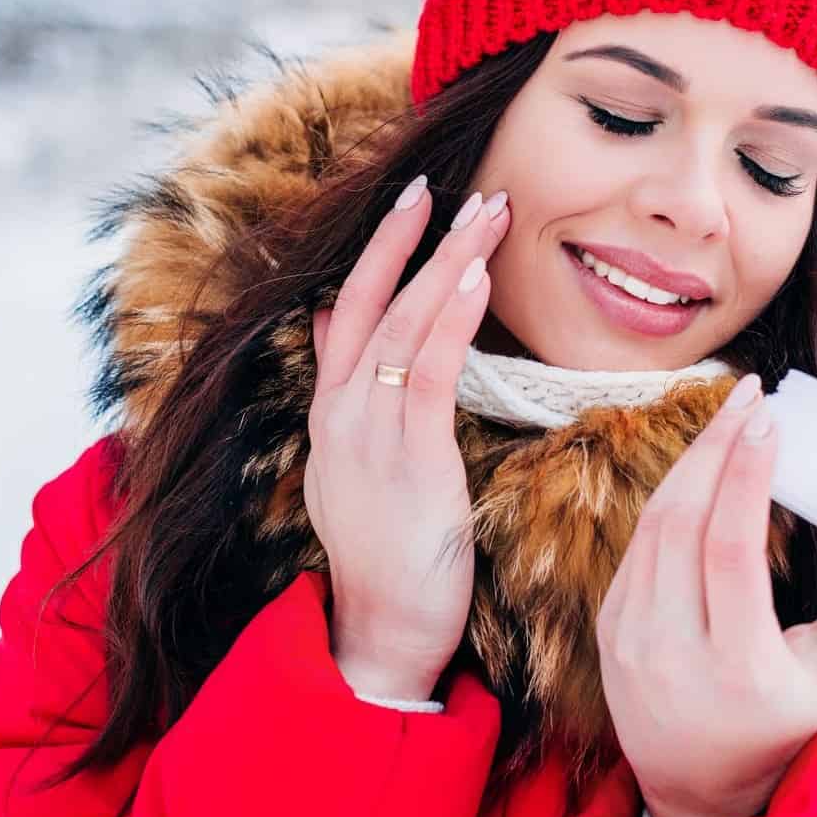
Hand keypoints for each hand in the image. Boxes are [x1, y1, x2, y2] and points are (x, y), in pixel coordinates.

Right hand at [304, 177, 509, 702]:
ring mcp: (367, 437)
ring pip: (403, 327)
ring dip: (446, 264)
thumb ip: (343, 389)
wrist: (380, 631)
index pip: (348, 310)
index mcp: (331, 413)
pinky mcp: (408, 462)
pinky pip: (428, 374)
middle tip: (452, 185)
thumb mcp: (351, 462)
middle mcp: (340, 415)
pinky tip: (477, 280)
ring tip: (486, 215)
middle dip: (412, 240)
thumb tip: (330, 320)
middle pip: (371, 304)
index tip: (413, 200)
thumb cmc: (385, 550)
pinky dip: (451, 320)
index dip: (381, 251)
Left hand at [595, 373, 816, 816]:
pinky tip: (703, 465)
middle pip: (683, 522)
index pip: (732, 550)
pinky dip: (671, 497)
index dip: (746, 476)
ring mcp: (631, 640)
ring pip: (654, 524)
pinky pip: (638, 545)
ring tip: (730, 416)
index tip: (766, 415)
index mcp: (740, 665)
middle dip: (716, 446)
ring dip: (691, 461)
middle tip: (749, 394)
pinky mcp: (608, 627)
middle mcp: (673, 652)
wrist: (699, 784)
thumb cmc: (787, 718)